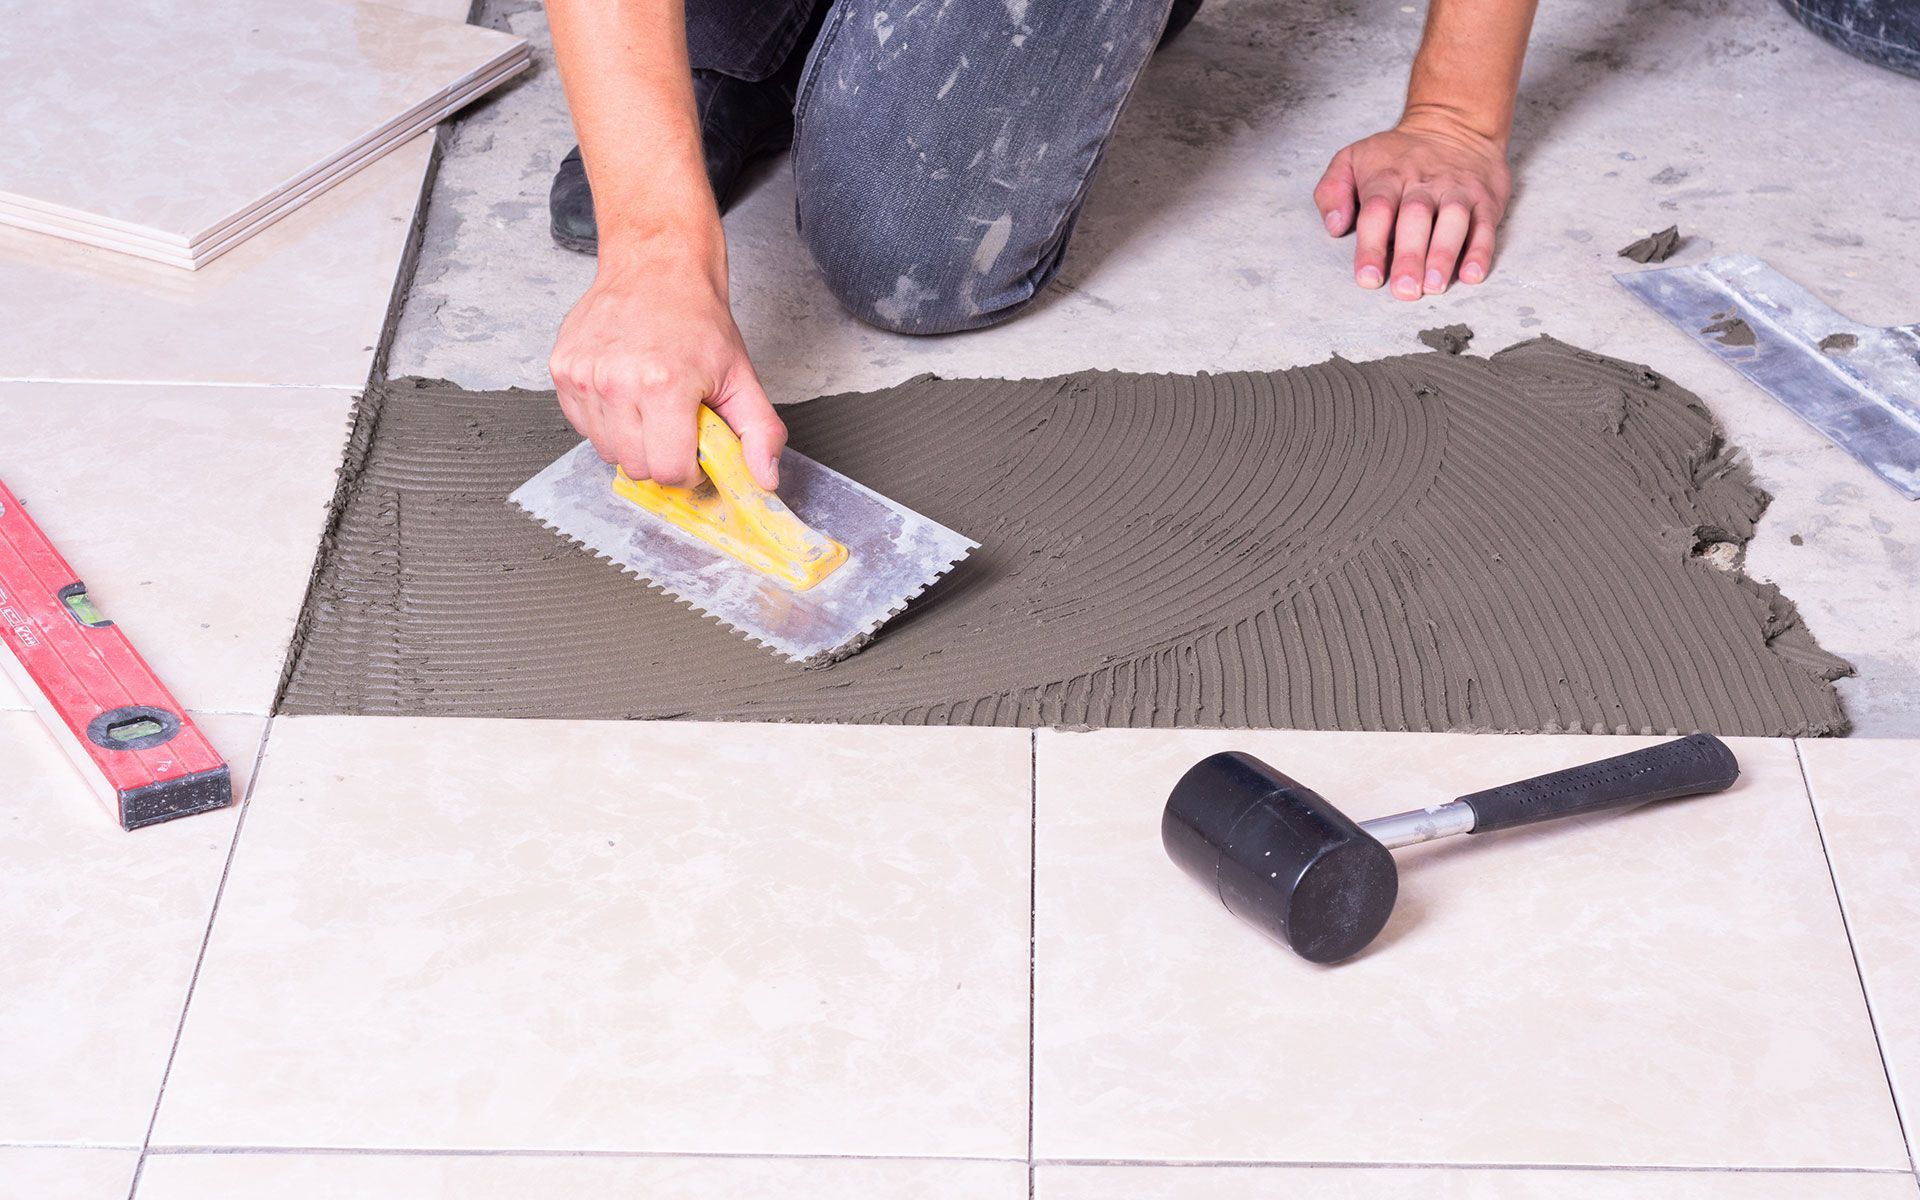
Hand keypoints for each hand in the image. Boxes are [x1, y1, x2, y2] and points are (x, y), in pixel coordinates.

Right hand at [549, 249, 785, 490]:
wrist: (656, 268)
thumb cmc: (697, 321)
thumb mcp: (742, 377)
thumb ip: (760, 433)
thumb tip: (765, 480)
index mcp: (664, 386)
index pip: (669, 470)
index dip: (688, 471)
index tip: (694, 453)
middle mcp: (616, 382)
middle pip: (636, 467)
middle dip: (661, 457)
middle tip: (675, 426)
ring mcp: (584, 376)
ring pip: (606, 451)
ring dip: (632, 440)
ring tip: (650, 406)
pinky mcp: (562, 370)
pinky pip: (583, 426)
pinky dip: (606, 421)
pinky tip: (626, 394)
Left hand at [1313, 110, 1512, 299]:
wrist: (1453, 123)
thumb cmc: (1397, 155)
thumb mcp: (1353, 158)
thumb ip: (1332, 190)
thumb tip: (1334, 226)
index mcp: (1387, 177)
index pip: (1377, 211)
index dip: (1371, 246)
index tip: (1368, 277)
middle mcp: (1423, 184)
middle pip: (1416, 218)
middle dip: (1409, 256)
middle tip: (1404, 290)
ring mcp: (1457, 190)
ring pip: (1453, 220)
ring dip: (1444, 254)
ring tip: (1434, 285)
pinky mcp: (1485, 199)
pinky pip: (1485, 225)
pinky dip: (1481, 251)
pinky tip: (1472, 274)